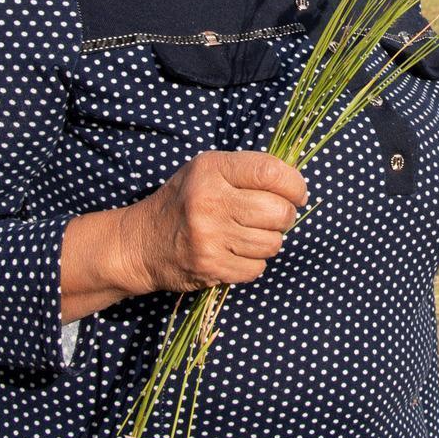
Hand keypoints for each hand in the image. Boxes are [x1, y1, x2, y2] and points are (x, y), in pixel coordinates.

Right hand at [120, 151, 308, 293]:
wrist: (140, 243)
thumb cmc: (183, 202)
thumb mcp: (206, 172)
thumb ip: (246, 171)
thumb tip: (295, 185)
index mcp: (211, 169)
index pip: (270, 172)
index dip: (295, 184)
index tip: (298, 194)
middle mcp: (209, 201)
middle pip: (278, 212)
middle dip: (286, 216)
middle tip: (276, 217)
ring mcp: (209, 236)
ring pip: (272, 243)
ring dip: (269, 241)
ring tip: (251, 235)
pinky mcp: (210, 266)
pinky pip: (257, 267)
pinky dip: (253, 263)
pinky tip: (236, 253)